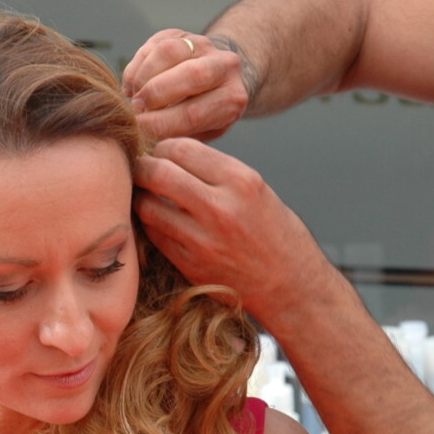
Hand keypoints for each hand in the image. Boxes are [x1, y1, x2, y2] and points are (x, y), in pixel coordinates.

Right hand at [122, 29, 250, 140]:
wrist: (216, 80)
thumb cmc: (203, 117)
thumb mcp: (200, 133)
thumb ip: (178, 136)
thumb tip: (144, 139)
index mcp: (232, 99)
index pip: (193, 114)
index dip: (158, 123)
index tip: (138, 129)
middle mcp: (226, 67)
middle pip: (192, 75)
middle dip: (154, 94)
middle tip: (136, 109)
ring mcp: (205, 45)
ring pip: (169, 51)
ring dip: (143, 77)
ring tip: (134, 96)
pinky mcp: (183, 34)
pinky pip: (155, 44)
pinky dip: (138, 66)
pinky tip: (134, 84)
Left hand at [133, 138, 315, 320]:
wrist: (291, 286)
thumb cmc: (276, 234)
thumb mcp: (256, 189)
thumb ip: (216, 171)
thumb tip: (172, 154)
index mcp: (241, 180)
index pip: (181, 148)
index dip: (164, 148)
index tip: (161, 153)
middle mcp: (220, 207)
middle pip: (157, 173)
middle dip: (143, 167)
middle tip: (143, 170)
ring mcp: (202, 239)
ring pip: (147, 206)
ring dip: (142, 198)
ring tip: (149, 196)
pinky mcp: (190, 264)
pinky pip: (155, 235)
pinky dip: (152, 224)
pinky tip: (160, 221)